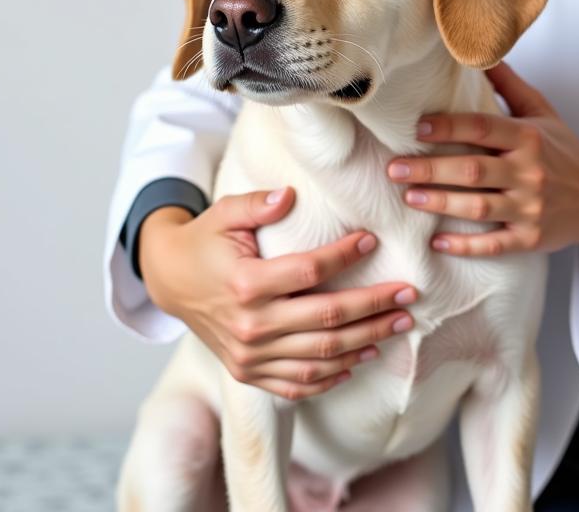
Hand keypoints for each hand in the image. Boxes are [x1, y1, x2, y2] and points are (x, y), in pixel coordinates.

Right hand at [138, 188, 417, 401]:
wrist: (169, 281)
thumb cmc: (205, 242)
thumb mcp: (224, 213)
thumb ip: (257, 203)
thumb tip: (290, 195)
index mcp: (245, 284)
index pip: (308, 272)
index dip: (343, 256)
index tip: (371, 242)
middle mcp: (250, 326)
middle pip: (326, 321)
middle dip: (373, 308)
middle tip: (408, 295)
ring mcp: (250, 356)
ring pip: (320, 356)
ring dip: (365, 343)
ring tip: (397, 326)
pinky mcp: (248, 373)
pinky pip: (298, 384)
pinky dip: (332, 377)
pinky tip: (359, 360)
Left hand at [386, 62, 578, 259]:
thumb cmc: (565, 152)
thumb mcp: (543, 112)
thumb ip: (510, 86)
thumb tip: (483, 54)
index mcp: (529, 138)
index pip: (483, 128)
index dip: (448, 126)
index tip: (417, 128)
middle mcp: (530, 172)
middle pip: (472, 170)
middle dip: (430, 169)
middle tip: (395, 168)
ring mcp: (531, 208)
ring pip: (478, 207)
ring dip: (440, 203)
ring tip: (408, 197)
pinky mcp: (531, 238)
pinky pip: (495, 244)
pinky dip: (465, 246)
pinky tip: (438, 242)